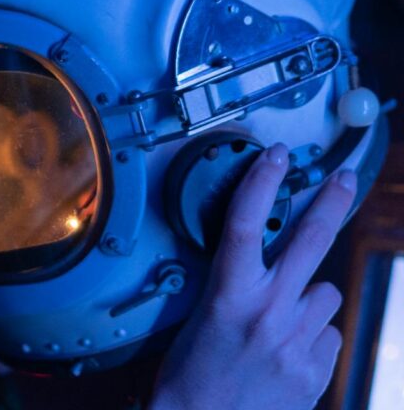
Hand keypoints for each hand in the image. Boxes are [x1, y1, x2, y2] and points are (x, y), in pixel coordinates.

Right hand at [150, 143, 357, 409]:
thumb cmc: (188, 376)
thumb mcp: (200, 319)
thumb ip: (237, 288)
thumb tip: (267, 264)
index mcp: (229, 295)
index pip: (248, 222)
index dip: (263, 181)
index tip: (275, 154)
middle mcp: (269, 312)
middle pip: (311, 240)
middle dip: (331, 202)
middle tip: (342, 178)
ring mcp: (298, 341)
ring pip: (327, 294)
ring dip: (311, 299)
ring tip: (281, 321)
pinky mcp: (317, 369)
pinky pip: (329, 334)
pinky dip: (313, 337)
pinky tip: (287, 353)